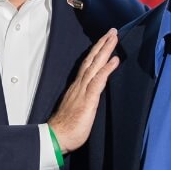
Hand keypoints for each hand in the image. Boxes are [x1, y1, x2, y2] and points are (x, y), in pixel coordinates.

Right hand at [48, 30, 119, 154]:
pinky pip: (98, 81)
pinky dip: (106, 69)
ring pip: (95, 65)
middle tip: (112, 31)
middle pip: (92, 60)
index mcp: (77, 88)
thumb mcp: (77, 110)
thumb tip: (90, 96)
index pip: (88, 66)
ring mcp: (83, 91)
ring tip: (114, 37)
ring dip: (105, 50)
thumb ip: (84, 100)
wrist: (56, 138)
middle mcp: (79, 85)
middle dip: (102, 44)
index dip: (97, 53)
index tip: (105, 41)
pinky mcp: (88, 100)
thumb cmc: (66, 128)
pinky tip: (115, 60)